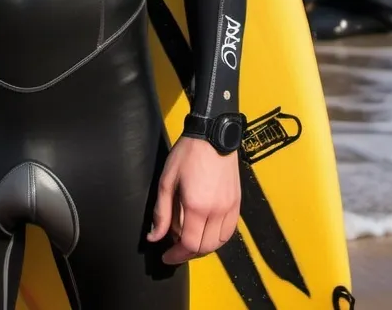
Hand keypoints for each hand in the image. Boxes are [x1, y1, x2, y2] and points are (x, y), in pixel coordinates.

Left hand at [146, 136, 240, 264]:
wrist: (212, 135)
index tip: (166, 256)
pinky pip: (229, 232)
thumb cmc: (187, 155)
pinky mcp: (237, 204)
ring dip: (203, 248)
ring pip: (219, 243)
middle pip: (205, 247)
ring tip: (189, 241)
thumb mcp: (167, 180)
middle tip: (175, 249)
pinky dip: (217, 239)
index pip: (189, 244)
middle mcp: (217, 211)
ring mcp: (230, 208)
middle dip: (188, 254)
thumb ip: (161, 212)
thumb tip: (154, 237)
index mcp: (197, 206)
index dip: (176, 255)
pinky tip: (206, 232)